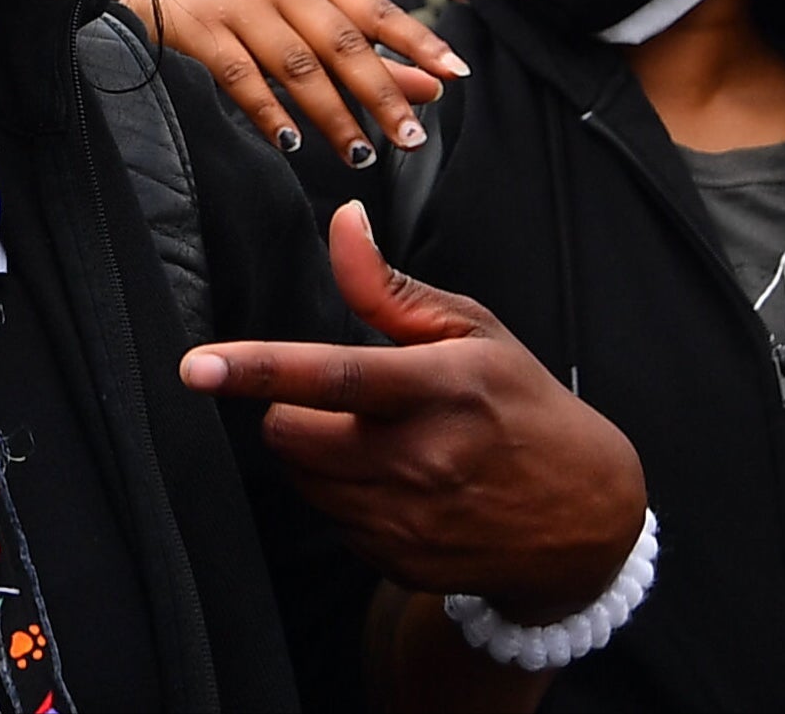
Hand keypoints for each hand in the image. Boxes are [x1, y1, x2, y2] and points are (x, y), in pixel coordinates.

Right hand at [125, 0, 465, 162]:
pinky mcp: (202, 33)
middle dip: (381, 94)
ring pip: (297, 65)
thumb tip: (435, 87)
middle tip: (412, 139)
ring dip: (331, 113)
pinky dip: (269, 112)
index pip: (376, 11)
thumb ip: (371, 58)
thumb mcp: (308, 26)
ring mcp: (240, 9)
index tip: (454, 74)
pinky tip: (292, 143)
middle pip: (343, 43)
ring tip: (358, 155)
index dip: (418, 41)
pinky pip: (241, 77)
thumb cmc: (248, 15)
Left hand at [181, 201, 645, 620]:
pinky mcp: (404, 562)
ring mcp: (414, 521)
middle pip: (290, 435)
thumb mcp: (471, 331)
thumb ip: (388, 286)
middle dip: (290, 411)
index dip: (258, 370)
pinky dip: (344, 497)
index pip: (335, 377)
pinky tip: (394, 484)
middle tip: (336, 403)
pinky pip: (332, 521)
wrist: (587, 518)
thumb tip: (343, 222)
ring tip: (374, 441)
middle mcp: (425, 461)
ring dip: (315, 455)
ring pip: (302, 479)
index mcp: (441, 390)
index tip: (197, 368)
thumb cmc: (521, 406)